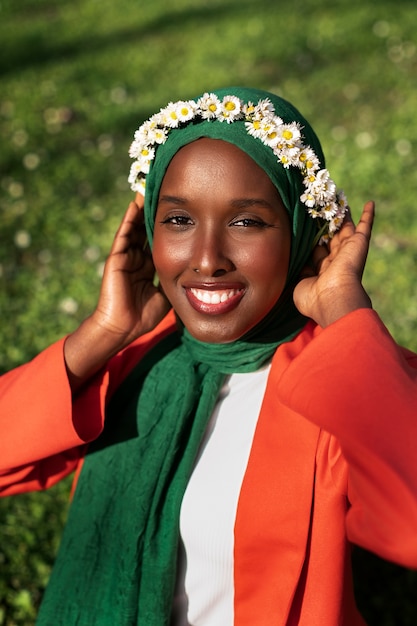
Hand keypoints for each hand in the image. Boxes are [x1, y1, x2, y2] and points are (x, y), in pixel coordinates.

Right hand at [91, 198, 169, 345]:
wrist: (123, 328)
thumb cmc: (143, 316)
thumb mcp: (166, 294)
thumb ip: (175, 281)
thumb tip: (195, 275)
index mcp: (147, 267)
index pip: (158, 241)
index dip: (167, 226)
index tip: (178, 210)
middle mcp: (136, 259)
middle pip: (146, 230)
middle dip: (153, 212)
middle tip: (162, 190)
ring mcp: (125, 257)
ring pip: (134, 227)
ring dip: (140, 208)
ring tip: (147, 188)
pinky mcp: (116, 258)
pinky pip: (123, 235)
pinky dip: (129, 219)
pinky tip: (135, 203)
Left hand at [293, 201, 374, 327]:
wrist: (333, 299)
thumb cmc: (313, 298)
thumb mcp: (298, 284)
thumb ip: (297, 270)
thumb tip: (292, 257)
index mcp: (321, 271)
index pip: (316, 251)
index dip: (311, 239)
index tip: (304, 226)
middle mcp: (335, 260)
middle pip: (330, 236)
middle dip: (325, 223)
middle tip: (319, 207)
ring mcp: (347, 251)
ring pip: (344, 228)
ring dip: (342, 214)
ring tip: (337, 198)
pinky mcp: (359, 244)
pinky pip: (365, 226)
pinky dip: (368, 215)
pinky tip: (370, 203)